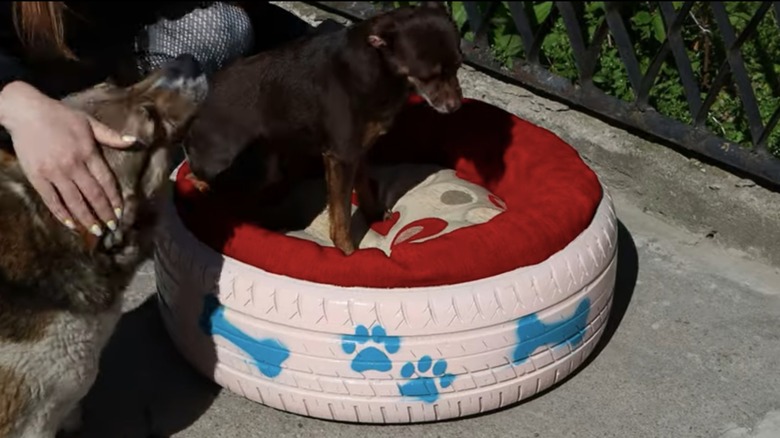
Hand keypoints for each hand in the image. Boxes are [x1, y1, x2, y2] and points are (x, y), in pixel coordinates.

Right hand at [0, 81, 135, 234]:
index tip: (121, 211)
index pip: (106, 181)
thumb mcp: (89, 122)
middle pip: (93, 195)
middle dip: (104, 213)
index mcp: (88, 152)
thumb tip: (135, 141)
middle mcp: (73, 164)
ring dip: (87, 218)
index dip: (114, 198)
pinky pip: (51, 200)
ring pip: (74, 201)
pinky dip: (62, 214)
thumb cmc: (60, 115)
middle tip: (112, 227)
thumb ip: (111, 135)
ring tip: (96, 231)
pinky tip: (71, 224)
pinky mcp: (37, 177)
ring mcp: (54, 172)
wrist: (25, 112)